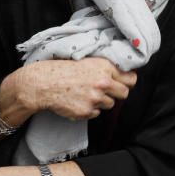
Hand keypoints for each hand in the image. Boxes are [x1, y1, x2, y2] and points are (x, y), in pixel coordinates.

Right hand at [20, 58, 136, 121]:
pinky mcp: (87, 111)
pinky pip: (96, 113)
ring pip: (110, 104)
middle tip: (105, 91)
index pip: (131, 78)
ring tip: (86, 94)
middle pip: (124, 94)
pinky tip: (78, 101)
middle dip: (117, 93)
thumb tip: (126, 75)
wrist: (44, 83)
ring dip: (101, 102)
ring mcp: (95, 98)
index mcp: (105, 67)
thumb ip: (106, 69)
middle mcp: (103, 82)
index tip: (124, 83)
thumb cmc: (64, 70)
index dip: (128, 82)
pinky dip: (89, 109)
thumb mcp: (88, 62)